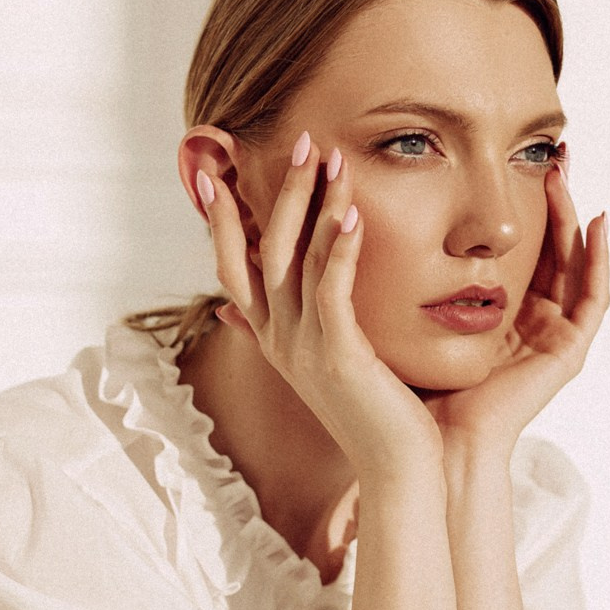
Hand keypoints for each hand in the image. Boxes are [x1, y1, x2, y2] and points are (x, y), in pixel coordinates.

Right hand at [200, 133, 442, 479]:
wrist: (397, 468)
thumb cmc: (375, 413)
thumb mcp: (330, 364)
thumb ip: (305, 325)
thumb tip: (262, 311)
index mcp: (274, 339)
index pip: (234, 267)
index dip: (221, 220)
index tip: (211, 173)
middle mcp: (279, 340)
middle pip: (262, 251)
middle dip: (275, 193)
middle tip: (297, 141)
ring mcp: (305, 348)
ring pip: (296, 261)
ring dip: (313, 204)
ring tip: (330, 157)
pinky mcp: (339, 355)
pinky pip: (332, 290)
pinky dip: (338, 248)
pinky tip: (351, 212)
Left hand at [420, 164, 609, 458]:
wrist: (432, 446)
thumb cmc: (411, 390)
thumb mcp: (404, 320)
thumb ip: (395, 277)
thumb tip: (355, 226)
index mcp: (497, 317)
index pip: (516, 249)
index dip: (516, 207)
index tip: (506, 163)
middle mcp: (530, 325)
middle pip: (550, 249)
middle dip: (550, 201)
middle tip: (545, 153)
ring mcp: (553, 339)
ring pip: (575, 263)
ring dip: (573, 215)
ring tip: (563, 172)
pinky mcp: (568, 353)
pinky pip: (595, 297)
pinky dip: (600, 258)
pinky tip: (598, 220)